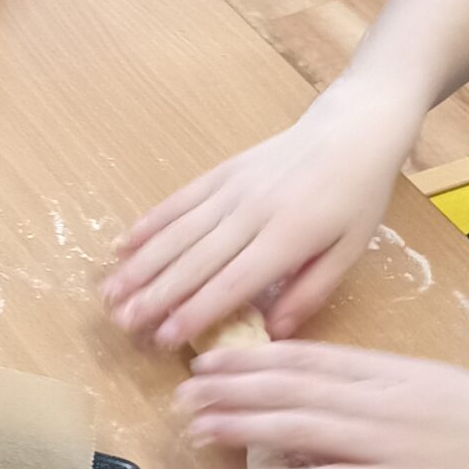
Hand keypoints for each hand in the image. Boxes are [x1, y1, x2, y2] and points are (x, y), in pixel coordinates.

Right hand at [103, 89, 408, 348]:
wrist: (351, 131)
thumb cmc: (357, 197)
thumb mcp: (349, 251)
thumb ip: (311, 292)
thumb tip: (272, 331)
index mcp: (288, 238)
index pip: (231, 283)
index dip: (194, 312)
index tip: (165, 338)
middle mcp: (252, 214)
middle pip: (194, 262)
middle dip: (155, 295)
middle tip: (123, 323)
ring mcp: (231, 190)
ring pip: (177, 233)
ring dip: (141, 264)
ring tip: (111, 292)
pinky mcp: (220, 172)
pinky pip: (178, 201)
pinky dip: (148, 224)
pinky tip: (122, 245)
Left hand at [176, 340, 468, 468]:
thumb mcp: (423, 380)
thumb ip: (369, 378)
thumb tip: (308, 379)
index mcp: (385, 371)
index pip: (304, 360)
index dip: (249, 360)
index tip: (207, 362)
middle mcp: (379, 401)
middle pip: (291, 390)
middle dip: (231, 391)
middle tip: (183, 394)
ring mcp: (388, 444)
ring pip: (302, 429)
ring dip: (244, 428)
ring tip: (199, 430)